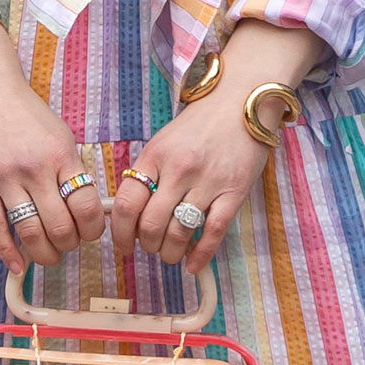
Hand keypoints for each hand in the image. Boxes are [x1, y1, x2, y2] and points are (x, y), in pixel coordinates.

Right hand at [0, 6, 105, 273]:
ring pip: (29, 232)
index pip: (86, 205)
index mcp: (61, 156)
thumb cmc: (29, 118)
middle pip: (59, 225)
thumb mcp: (62, 137)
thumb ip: (73, 171)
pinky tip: (19, 266)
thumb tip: (90, 211)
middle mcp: (34, 169)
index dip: (93, 229)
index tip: (90, 233)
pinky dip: (9, 252)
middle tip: (68, 244)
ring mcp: (5, 179)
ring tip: (49, 255)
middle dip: (68, 244)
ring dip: (44, 253)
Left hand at [110, 23, 325, 274]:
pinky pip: (212, 233)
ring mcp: (207, 182)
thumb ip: (148, 173)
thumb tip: (130, 212)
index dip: (121, 232)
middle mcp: (179, 169)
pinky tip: (192, 265)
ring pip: (179, 233)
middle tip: (150, 247)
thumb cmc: (201, 124)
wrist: (243, 100)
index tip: (124, 244)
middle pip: (151, 224)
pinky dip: (200, 255)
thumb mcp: (164, 141)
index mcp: (155, 156)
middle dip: (147, 245)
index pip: (127, 203)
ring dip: (170, 253)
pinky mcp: (234, 191)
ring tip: (171, 254)